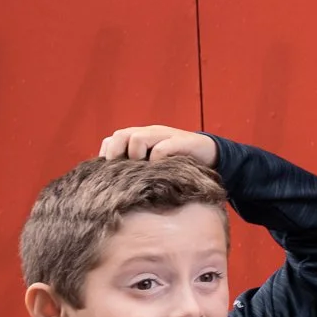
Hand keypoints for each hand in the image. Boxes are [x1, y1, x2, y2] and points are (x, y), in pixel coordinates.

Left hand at [97, 126, 217, 166]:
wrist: (210, 153)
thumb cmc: (178, 162)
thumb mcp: (154, 164)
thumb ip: (137, 167)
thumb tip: (114, 184)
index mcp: (139, 137)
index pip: (112, 140)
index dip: (106, 156)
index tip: (108, 175)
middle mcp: (149, 133)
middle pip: (120, 135)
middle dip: (116, 155)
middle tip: (121, 174)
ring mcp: (164, 135)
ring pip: (136, 138)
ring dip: (135, 156)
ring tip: (142, 171)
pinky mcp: (180, 141)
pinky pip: (161, 148)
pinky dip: (156, 160)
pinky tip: (160, 171)